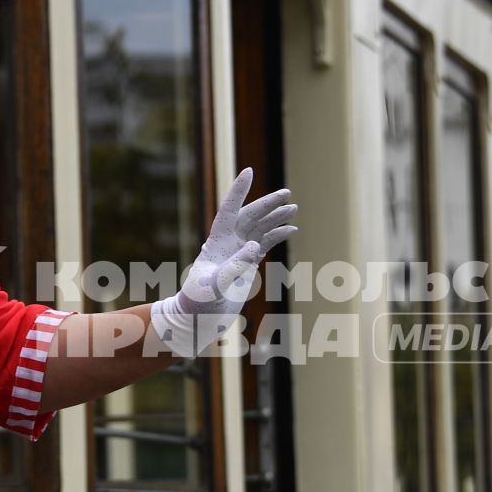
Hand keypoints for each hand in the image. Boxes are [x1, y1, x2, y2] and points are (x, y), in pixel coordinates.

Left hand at [150, 168, 297, 356]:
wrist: (198, 320)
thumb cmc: (198, 303)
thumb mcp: (213, 287)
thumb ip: (233, 267)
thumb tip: (254, 246)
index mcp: (216, 243)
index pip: (229, 211)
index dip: (238, 191)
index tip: (248, 171)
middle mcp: (227, 243)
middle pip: (249, 216)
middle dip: (267, 204)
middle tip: (287, 193)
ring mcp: (237, 253)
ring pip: (259, 228)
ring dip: (275, 218)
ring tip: (293, 209)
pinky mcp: (246, 264)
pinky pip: (265, 244)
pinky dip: (277, 236)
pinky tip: (291, 229)